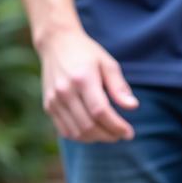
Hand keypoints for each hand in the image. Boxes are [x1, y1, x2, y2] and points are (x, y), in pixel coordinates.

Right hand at [37, 26, 138, 141]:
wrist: (56, 43)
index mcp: (82, 79)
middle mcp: (65, 91)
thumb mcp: (108, 64)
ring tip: (109, 134)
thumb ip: (119, 87)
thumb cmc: (87, 54)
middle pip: (89, 125)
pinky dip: (82, 137)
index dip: (116, 126)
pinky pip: (65, 131)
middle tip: (121, 135)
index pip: (100, 112)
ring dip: (97, 139)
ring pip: (77, 132)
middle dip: (109, 135)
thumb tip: (133, 107)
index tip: (129, 133)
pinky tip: (94, 132)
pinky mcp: (48, 106)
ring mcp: (54, 100)